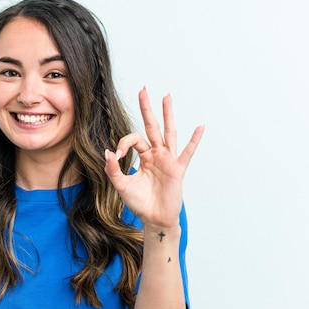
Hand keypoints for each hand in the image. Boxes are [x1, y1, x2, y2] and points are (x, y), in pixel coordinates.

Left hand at [104, 87, 203, 227]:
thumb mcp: (122, 186)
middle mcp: (157, 154)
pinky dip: (194, 140)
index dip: (123, 143)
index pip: (133, 140)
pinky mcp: (177, 169)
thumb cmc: (140, 202)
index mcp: (144, 156)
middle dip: (147, 108)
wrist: (154, 219)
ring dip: (167, 114)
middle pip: (151, 126)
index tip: (117, 155)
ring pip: (168, 132)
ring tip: (167, 96)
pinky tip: (200, 127)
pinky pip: (187, 152)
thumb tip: (108, 152)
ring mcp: (168, 160)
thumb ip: (113, 170)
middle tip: (143, 89)